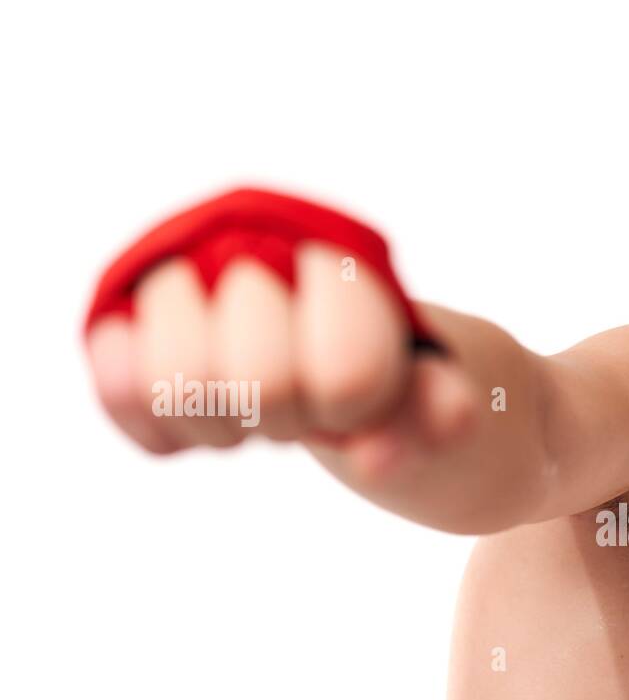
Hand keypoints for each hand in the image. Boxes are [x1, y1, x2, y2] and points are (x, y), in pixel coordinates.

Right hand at [82, 188, 472, 463]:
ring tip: (251, 418)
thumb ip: (430, 417)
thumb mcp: (439, 401)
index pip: (344, 366)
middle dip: (289, 417)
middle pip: (260, 381)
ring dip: (218, 425)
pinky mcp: (128, 317)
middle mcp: (253, 244)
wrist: (360, 369)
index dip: (350, 405)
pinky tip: (194, 429)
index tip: (358, 396)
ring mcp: (182, 276)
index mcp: (343, 261)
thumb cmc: (406, 384)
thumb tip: (378, 456)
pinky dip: (157, 427)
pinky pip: (117, 386)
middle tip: (303, 407)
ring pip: (171, 381)